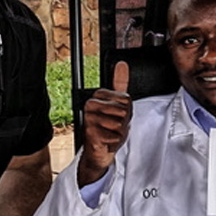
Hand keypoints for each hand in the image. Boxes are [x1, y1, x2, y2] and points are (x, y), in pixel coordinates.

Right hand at [78, 61, 131, 185]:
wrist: (99, 151)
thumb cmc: (108, 128)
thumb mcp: (118, 105)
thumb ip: (120, 84)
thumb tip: (121, 64)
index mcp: (97, 96)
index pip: (125, 99)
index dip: (126, 111)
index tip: (117, 116)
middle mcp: (90, 105)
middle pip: (123, 111)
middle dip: (123, 122)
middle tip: (113, 127)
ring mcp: (89, 118)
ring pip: (119, 123)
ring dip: (118, 132)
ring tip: (110, 133)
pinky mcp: (90, 133)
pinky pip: (114, 135)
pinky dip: (114, 141)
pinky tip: (107, 140)